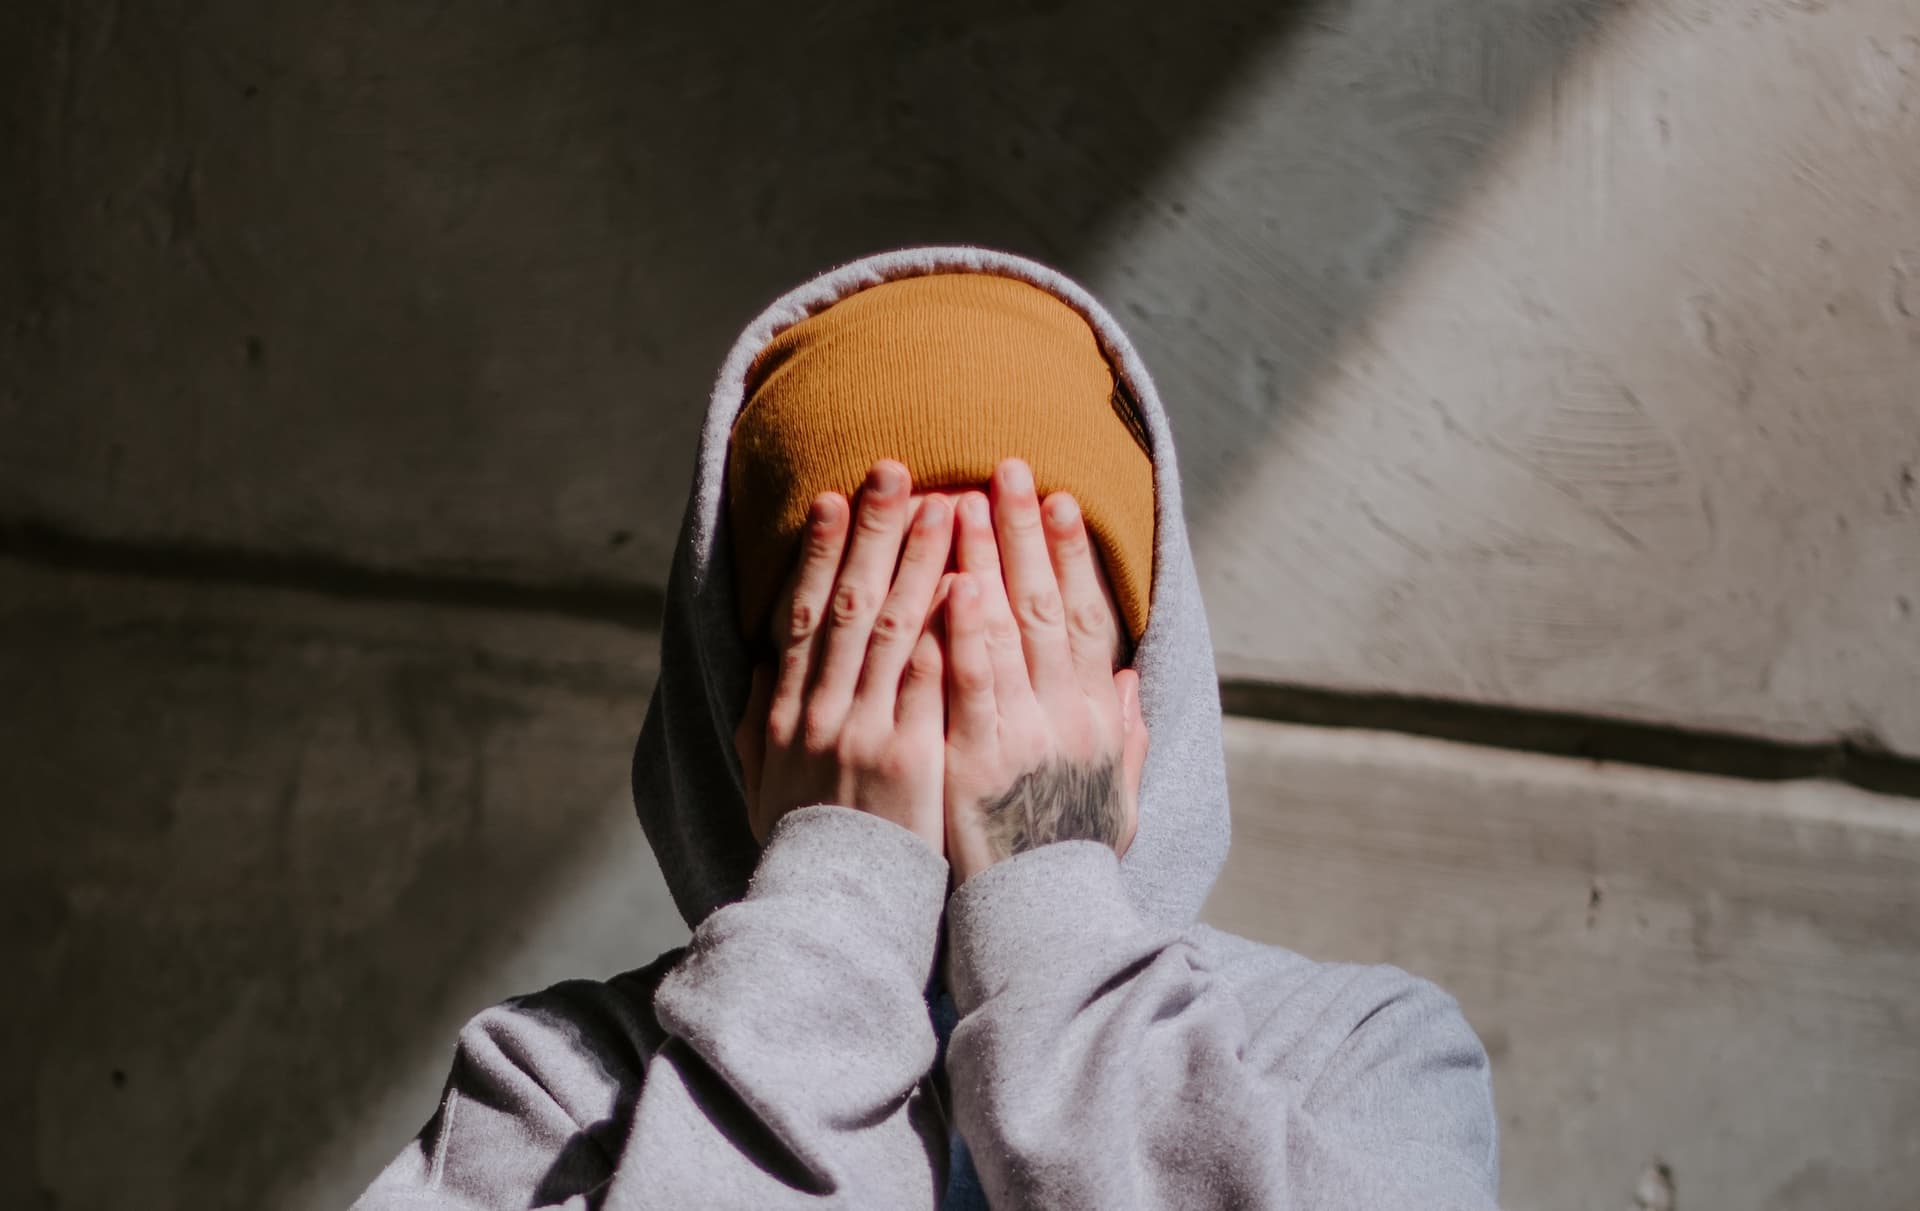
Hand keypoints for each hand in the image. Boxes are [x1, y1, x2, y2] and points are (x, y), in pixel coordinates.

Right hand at [734, 461, 952, 852]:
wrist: (832, 913)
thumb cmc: (805, 846)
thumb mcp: (762, 781)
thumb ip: (759, 719)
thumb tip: (761, 661)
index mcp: (784, 711)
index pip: (801, 613)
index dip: (816, 552)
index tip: (833, 498)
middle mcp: (819, 712)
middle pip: (848, 603)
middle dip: (873, 533)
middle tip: (896, 471)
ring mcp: (863, 733)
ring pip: (892, 629)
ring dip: (918, 561)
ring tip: (944, 505)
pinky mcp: (909, 759)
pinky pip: (929, 682)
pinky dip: (943, 630)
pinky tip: (965, 583)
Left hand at [942, 459, 1147, 883]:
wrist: (1039, 924)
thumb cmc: (1065, 857)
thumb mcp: (1113, 797)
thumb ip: (1123, 736)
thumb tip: (1128, 681)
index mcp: (1096, 716)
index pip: (1085, 617)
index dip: (1071, 556)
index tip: (1058, 501)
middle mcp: (1067, 716)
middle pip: (1044, 605)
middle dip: (1023, 531)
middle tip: (1006, 468)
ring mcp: (1023, 736)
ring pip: (1004, 630)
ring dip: (984, 560)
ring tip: (963, 499)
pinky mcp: (977, 762)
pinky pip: (967, 684)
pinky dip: (963, 630)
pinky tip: (949, 583)